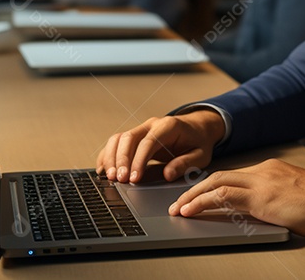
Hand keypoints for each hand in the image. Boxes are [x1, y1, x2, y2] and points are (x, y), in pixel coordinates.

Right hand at [96, 110, 224, 182]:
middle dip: (121, 159)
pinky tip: (104, 169)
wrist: (197, 129)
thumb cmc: (198, 142)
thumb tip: (168, 174)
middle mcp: (152, 124)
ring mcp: (141, 128)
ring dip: (111, 157)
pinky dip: (107, 155)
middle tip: (120, 180)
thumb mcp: (201, 155)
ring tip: (111, 177)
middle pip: (129, 138)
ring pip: (119, 138)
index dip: (139, 160)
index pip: (148, 141)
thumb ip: (186, 163)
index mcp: (169, 126)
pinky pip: (116, 142)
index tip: (134, 178)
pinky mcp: (135, 136)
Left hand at [169, 158, 304, 237]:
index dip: (212, 186)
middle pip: (219, 176)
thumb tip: (263, 211)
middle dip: (195, 189)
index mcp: (271, 169)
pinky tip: (192, 211)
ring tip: (179, 209)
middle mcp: (264, 171)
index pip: (233, 176)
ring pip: (217, 184)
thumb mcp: (295, 197)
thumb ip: (276, 198)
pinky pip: (224, 197)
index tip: (197, 196)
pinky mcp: (262, 198)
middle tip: (179, 203)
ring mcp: (262, 183)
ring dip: (193, 197)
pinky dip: (203, 203)